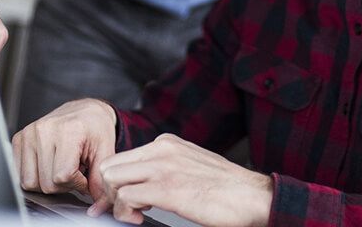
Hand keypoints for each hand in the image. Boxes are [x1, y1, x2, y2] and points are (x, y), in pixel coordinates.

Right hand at [12, 99, 117, 199]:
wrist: (85, 111)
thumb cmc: (96, 127)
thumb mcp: (106, 151)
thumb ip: (100, 179)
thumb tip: (97, 203)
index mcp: (68, 130)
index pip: (62, 176)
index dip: (77, 183)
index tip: (84, 176)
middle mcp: (44, 130)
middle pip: (45, 183)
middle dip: (63, 185)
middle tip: (74, 171)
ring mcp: (28, 134)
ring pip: (29, 182)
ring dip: (47, 182)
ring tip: (61, 167)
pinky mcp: (18, 139)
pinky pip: (19, 174)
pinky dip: (35, 175)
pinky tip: (49, 164)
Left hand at [88, 134, 272, 226]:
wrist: (253, 197)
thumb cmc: (227, 189)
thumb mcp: (191, 166)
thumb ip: (165, 168)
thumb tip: (140, 186)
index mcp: (168, 143)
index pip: (122, 157)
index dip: (114, 183)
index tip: (117, 201)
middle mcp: (163, 149)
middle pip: (110, 165)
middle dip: (109, 192)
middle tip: (123, 210)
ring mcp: (164, 167)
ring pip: (112, 179)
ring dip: (116, 202)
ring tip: (134, 214)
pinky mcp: (167, 189)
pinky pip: (126, 197)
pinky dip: (125, 212)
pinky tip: (140, 219)